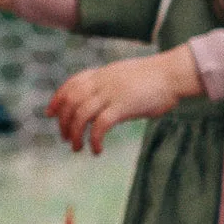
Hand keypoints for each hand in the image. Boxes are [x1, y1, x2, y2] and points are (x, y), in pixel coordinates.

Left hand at [47, 46, 201, 152]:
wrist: (174, 74)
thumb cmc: (159, 79)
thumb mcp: (129, 78)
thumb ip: (115, 88)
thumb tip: (110, 104)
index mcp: (103, 74)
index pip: (71, 84)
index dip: (57, 99)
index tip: (50, 113)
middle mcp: (102, 82)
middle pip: (71, 101)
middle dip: (63, 122)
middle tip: (66, 138)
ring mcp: (111, 93)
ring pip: (81, 115)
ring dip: (75, 134)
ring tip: (78, 148)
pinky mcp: (122, 106)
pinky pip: (100, 125)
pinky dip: (94, 139)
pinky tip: (97, 150)